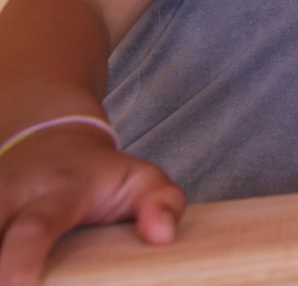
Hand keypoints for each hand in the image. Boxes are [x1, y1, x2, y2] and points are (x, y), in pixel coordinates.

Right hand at [0, 124, 183, 285]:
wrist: (55, 144)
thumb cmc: (103, 176)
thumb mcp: (141, 178)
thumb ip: (161, 201)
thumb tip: (163, 236)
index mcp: (60, 191)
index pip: (36, 228)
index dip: (21, 260)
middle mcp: (14, 197)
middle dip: (1, 268)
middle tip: (16, 284)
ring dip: (0, 263)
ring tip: (15, 275)